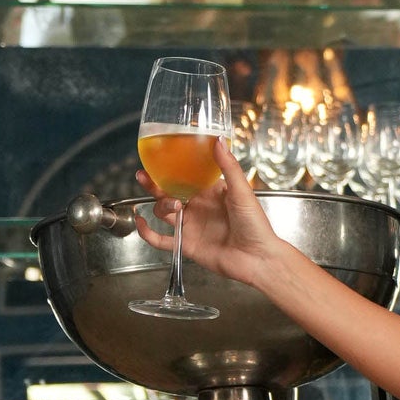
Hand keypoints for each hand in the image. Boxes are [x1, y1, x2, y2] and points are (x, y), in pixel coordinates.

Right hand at [136, 142, 284, 290]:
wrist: (258, 258)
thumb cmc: (256, 226)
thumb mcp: (242, 191)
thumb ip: (228, 166)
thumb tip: (218, 140)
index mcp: (210, 193)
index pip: (185, 178)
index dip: (171, 170)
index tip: (159, 159)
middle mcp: (198, 208)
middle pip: (168, 193)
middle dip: (154, 185)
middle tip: (144, 176)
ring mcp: (191, 227)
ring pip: (163, 213)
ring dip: (161, 207)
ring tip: (173, 206)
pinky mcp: (187, 245)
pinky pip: (161, 240)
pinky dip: (147, 233)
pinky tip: (141, 223)